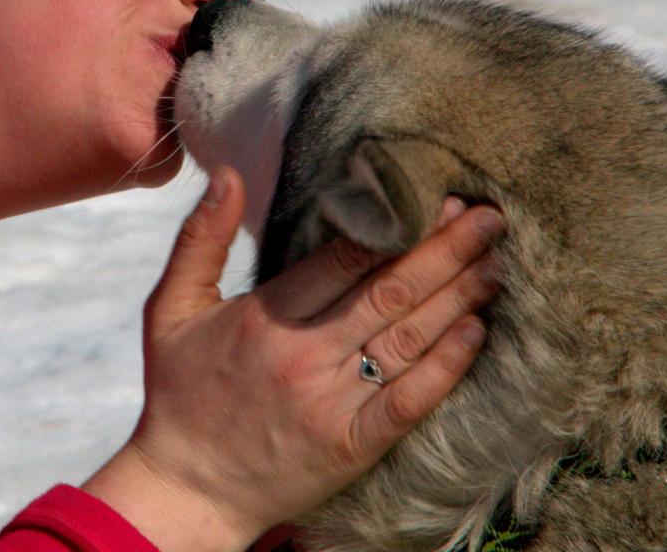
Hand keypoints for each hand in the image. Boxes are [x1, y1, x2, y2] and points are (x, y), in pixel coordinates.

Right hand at [83, 165, 502, 551]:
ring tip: (495, 264)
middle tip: (490, 219)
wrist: (186, 491)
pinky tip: (476, 333)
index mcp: (266, 316)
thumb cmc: (180, 393)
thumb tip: (227, 174)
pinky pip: (409, 402)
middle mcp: (304, 356)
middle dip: (446, 250)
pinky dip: (446, 366)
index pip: (347, 257)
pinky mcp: (351, 447)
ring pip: (408, 339)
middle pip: (390, 292)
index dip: (398, 223)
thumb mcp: (171, 309)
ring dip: (458, 298)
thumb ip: (201, 238)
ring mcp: (331, 404)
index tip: (437, 197)